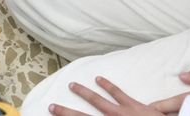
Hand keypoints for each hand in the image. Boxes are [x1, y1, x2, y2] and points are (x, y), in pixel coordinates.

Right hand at [51, 76, 174, 115]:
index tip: (55, 112)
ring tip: (73, 85)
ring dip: (84, 93)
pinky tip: (99, 78)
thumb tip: (106, 115)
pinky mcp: (136, 108)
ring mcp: (124, 114)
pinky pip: (119, 95)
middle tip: (52, 106)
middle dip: (68, 112)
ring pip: (99, 102)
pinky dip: (108, 86)